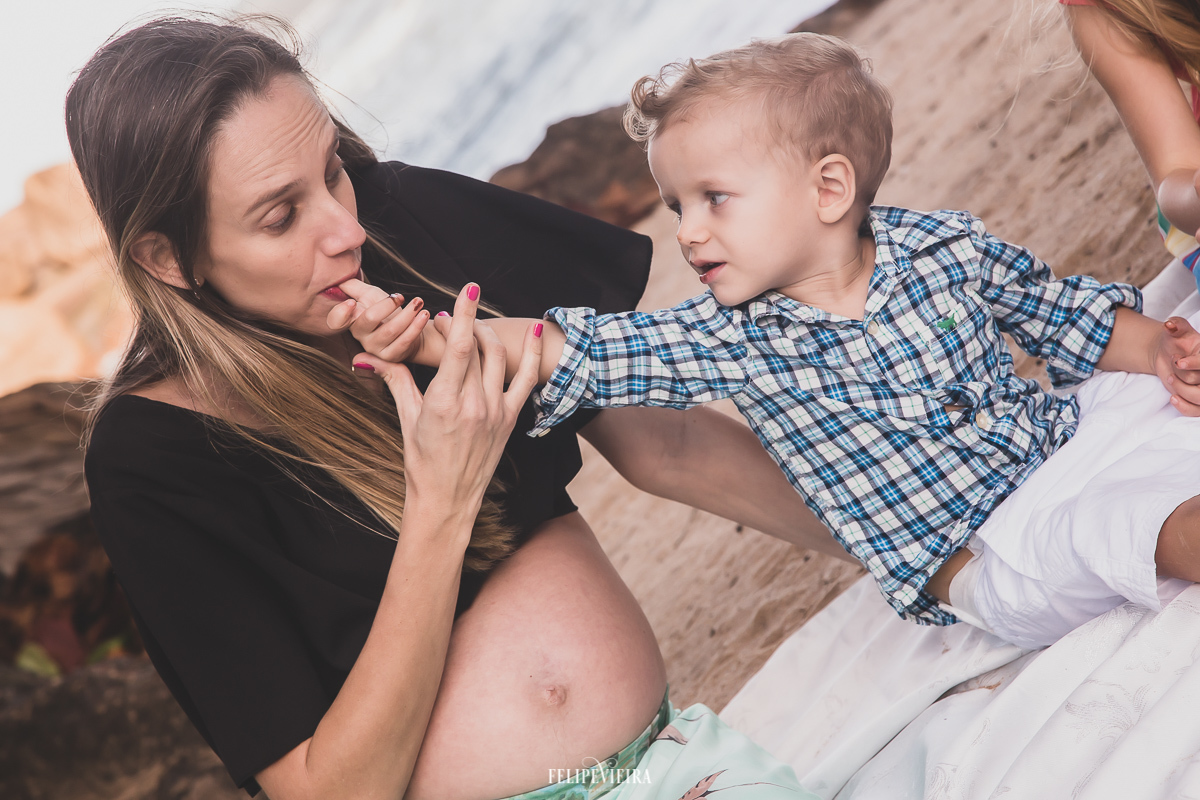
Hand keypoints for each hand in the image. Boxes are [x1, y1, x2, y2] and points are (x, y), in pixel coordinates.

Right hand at [327, 278, 430, 361]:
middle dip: (387, 305)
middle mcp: (360, 335)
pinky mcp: (392, 356)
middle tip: (400, 296)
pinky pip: (405, 340)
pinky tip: (424, 315)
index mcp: (351, 319)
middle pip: (369, 319)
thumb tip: (338, 278)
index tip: (351, 303)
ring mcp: (375, 348)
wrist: (409, 328)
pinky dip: (416, 325)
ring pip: (391, 329)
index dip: (341, 313)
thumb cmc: (386, 309)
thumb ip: (353, 286)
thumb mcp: (369, 294)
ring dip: (408, 314)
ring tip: (419, 302)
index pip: (336, 320)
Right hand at [351, 283, 543, 520]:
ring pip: (500, 358)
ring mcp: (496, 411)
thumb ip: (393, 379)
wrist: (448, 499)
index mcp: (444, 402)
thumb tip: (365, 356)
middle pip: (477, 348)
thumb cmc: (421, 463)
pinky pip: (527, 379)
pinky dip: (533, 354)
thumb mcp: (406, 418)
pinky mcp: (510, 419)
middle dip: (464, 324)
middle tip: (447, 319)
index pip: (459, 347)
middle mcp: (474, 404)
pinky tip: (538, 330)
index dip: (464, 314)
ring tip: (475, 325)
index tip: (468, 289)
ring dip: (489, 334)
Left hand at [1153, 316, 1199, 414]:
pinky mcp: (1199, 400)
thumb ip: (1175, 326)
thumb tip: (1169, 324)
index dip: (1194, 364)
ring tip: (1169, 378)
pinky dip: (1184, 407)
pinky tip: (1173, 398)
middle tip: (1173, 365)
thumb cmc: (1176, 341)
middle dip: (1184, 375)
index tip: (1178, 361)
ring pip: (1199, 397)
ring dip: (1181, 389)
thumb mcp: (1176, 331)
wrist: (1169, 353)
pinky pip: (1197, 411)